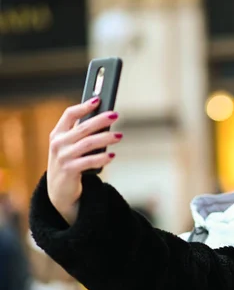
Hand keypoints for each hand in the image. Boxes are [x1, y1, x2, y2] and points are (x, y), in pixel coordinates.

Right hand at [47, 97, 121, 224]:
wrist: (59, 190)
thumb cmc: (70, 162)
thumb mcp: (70, 146)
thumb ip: (82, 133)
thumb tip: (104, 119)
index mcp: (58, 133)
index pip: (69, 114)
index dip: (83, 106)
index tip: (98, 100)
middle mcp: (58, 143)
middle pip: (82, 128)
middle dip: (100, 120)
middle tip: (115, 115)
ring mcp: (63, 157)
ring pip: (88, 143)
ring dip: (106, 138)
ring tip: (120, 135)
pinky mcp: (69, 170)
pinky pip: (88, 161)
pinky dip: (102, 158)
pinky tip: (112, 156)